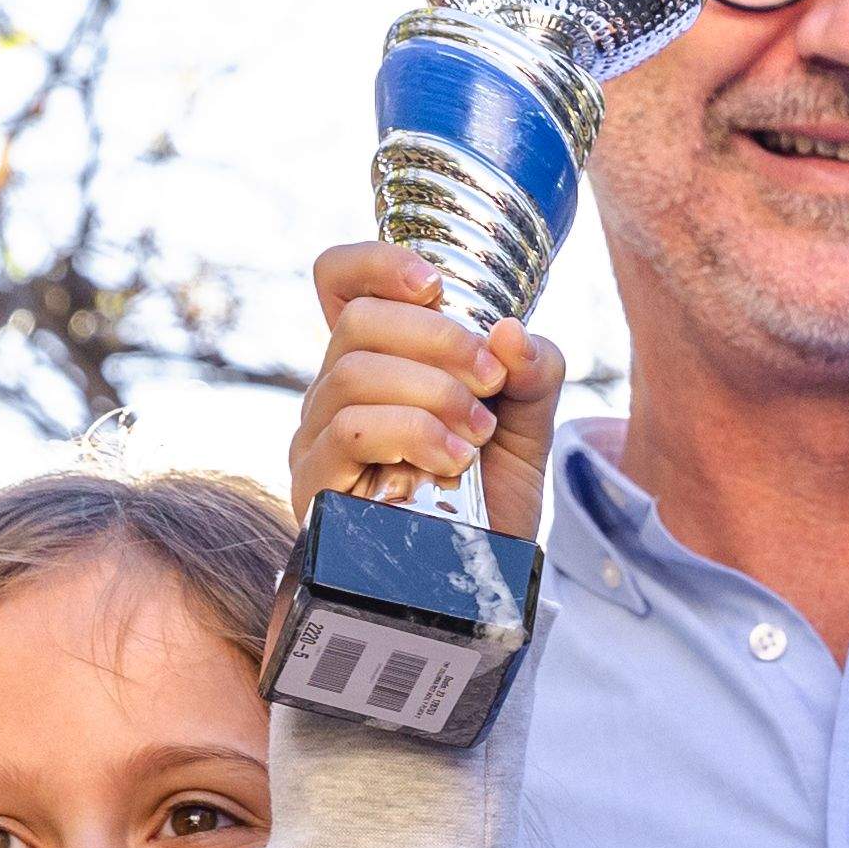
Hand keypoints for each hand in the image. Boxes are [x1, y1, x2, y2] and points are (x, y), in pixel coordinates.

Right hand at [295, 241, 561, 537]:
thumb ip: (532, 373)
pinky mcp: (316, 487)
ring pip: (353, 375)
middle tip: (490, 379)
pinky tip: (450, 459)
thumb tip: (511, 331)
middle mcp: (335, 391)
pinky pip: (348, 432)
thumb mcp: (529, 428)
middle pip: (357, 322)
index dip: (376, 263)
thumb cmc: (489, 501)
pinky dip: (410, 433)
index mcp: (379, 360)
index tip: (434, 283)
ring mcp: (318, 438)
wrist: (478, 584)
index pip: (341, 283)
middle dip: (436, 338)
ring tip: (477, 433)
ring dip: (430, 392)